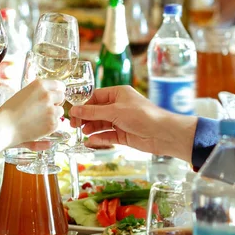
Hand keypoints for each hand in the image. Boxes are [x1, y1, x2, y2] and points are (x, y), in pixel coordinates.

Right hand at [0, 79, 65, 146]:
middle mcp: (48, 96)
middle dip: (56, 102)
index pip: (58, 85)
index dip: (57, 91)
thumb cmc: (10, 111)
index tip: (55, 95)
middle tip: (46, 108)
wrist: (5, 126)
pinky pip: (57, 123)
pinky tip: (39, 125)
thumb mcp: (24, 93)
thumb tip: (50, 93)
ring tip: (40, 118)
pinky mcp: (53, 123)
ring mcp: (52, 110)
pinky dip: (51, 125)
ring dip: (54, 114)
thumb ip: (38, 91)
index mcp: (40, 85)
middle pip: (62, 96)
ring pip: (60, 110)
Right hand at [69, 86, 196, 161]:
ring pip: (101, 124)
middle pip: (97, 111)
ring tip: (83, 133)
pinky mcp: (123, 135)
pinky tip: (90, 141)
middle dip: (86, 118)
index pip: (95, 97)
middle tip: (74, 125)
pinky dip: (99, 138)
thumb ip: (93, 112)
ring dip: (91, 128)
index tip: (72, 113)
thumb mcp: (114, 111)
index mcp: (118, 94)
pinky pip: (107, 135)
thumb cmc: (142, 115)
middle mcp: (119, 106)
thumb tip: (75, 110)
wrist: (162, 134)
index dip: (83, 105)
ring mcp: (121, 121)